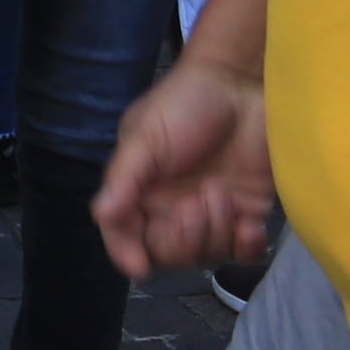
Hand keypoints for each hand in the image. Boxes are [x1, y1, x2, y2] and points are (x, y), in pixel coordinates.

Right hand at [94, 55, 274, 277]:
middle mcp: (173, 207)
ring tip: (222, 193)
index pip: (126, 235)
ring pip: (206, 255)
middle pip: (168, 253)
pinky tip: (249, 223)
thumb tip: (100, 216)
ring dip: (215, 232)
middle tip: (195, 201)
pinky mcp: (248, 212)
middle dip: (182, 237)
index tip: (140, 266)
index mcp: (141, 191)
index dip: (128, 253)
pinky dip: (246, 247)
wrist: (241, 83)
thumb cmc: (185, 102)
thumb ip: (124, 178)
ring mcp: (212, 212)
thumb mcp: (146, 135)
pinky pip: (244, 252)